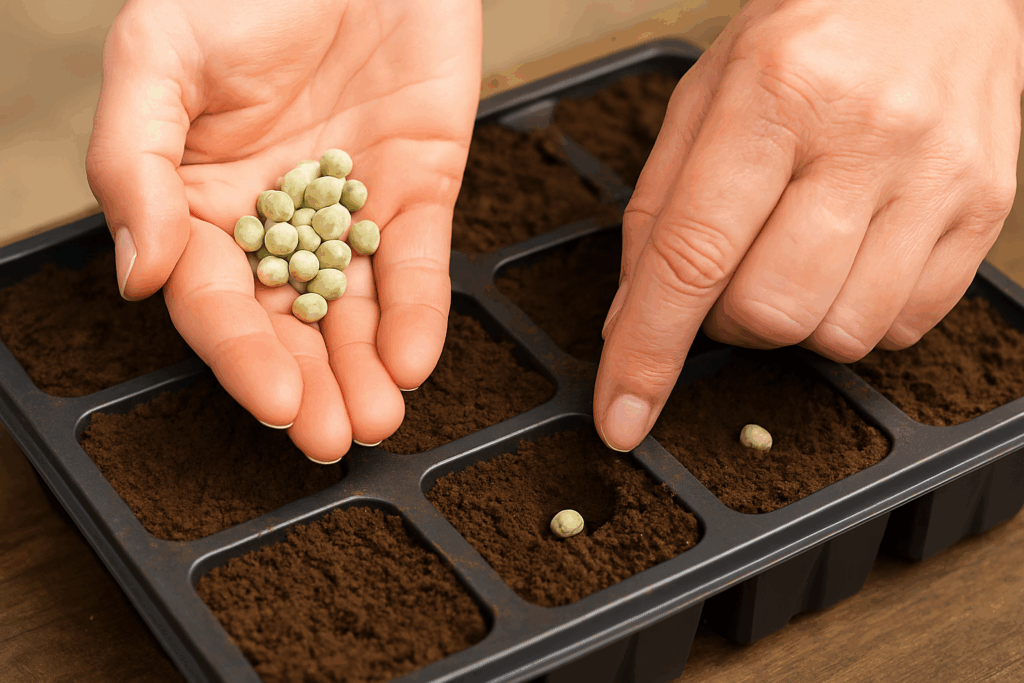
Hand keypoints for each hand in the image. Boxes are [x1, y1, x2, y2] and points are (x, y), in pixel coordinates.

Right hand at [86, 0, 481, 460]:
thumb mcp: (159, 57)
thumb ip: (133, 164)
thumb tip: (138, 275)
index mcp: (200, 200)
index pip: (215, 297)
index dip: (242, 354)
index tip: (277, 404)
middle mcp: (276, 220)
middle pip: (288, 320)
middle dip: (313, 383)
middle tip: (335, 439)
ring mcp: (350, 209)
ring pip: (356, 306)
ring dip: (365, 367)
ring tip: (378, 421)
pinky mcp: (418, 187)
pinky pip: (417, 259)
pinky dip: (418, 309)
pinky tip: (413, 358)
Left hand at [596, 0, 1022, 450]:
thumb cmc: (811, 33)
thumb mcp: (706, 94)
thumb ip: (660, 207)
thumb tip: (630, 320)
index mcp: (775, 95)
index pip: (694, 256)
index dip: (648, 353)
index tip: (621, 416)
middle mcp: (866, 138)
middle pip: (770, 312)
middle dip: (725, 323)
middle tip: (727, 274)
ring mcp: (938, 178)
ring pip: (839, 334)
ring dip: (793, 322)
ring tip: (793, 256)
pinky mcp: (986, 210)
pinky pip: (904, 327)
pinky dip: (854, 316)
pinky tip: (847, 260)